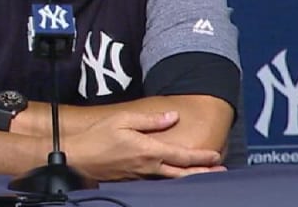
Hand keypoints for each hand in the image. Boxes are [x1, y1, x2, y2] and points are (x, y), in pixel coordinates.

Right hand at [65, 111, 225, 180]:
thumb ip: (150, 120)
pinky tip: (175, 175)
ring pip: (170, 179)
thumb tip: (173, 117)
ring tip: (203, 174)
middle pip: (181, 173)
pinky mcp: (131, 180)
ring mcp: (140, 176)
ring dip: (188, 176)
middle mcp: (148, 167)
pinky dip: (171, 178)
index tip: (216, 155)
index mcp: (148, 151)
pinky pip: (157, 180)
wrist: (76, 156)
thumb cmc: (98, 136)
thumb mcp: (124, 119)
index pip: (181, 156)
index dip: (200, 157)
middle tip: (221, 172)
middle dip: (202, 172)